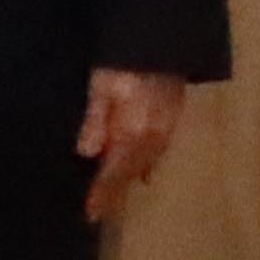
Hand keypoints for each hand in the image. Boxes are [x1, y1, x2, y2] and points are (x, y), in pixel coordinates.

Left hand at [80, 65, 188, 224]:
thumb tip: (87, 154)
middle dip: (115, 193)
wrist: (164, 45)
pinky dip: (145, 165)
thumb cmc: (124, 62)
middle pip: (130, 172)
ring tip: (115, 197)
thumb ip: (95, 120)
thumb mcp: (101, 86)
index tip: (91, 215)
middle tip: (100, 212)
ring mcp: (166, 130)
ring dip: (129, 181)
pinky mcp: (172, 120)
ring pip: (145, 164)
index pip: (113, 172)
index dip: (102, 193)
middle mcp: (153, 137)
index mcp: (132, 132)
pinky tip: (142, 173)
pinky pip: (158, 152)